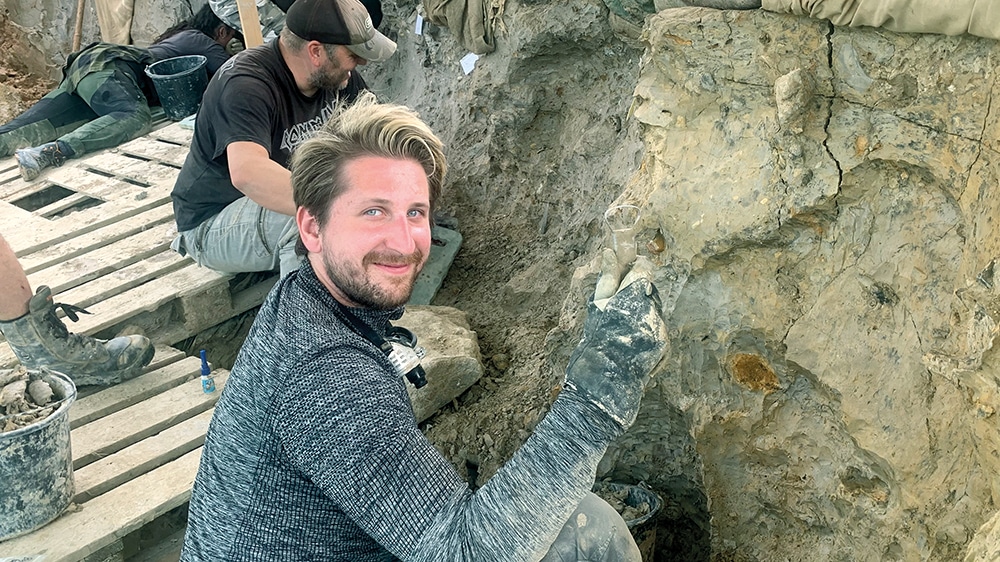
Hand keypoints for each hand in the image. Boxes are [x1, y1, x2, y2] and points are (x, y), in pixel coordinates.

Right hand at [563, 250, 668, 429]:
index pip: (642, 271)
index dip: (635, 267)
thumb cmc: (594, 346)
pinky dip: (648, 333)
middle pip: (648, 290)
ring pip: (654, 310)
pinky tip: (632, 345)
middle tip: (620, 307)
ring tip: (623, 332)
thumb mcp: (596, 308)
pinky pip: (658, 330)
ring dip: (642, 315)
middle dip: (637, 293)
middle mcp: (648, 312)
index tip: (628, 267)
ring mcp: (659, 329)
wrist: (603, 385)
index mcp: (628, 299)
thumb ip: (607, 279)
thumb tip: (609, 254)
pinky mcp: (664, 344)